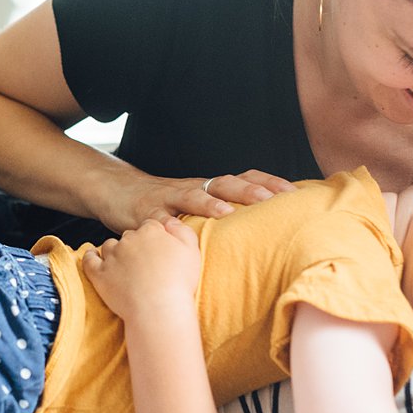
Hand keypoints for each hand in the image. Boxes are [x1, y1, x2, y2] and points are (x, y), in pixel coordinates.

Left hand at [82, 218, 202, 319]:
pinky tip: (92, 256)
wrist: (159, 308)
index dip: (154, 238)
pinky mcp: (99, 274)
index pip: (150, 227)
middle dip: (135, 245)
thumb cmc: (179, 282)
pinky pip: (89, 260)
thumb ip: (181, 230)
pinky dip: (90, 257)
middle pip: (129, 236)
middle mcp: (129, 239)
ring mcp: (112, 256)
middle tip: (143, 262)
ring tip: (122, 265)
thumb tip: (170, 221)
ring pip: (109, 246)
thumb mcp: (191, 250)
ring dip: (115, 252)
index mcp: (151, 231)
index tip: (157, 250)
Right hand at [95, 168, 296, 231]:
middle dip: (249, 191)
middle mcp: (192, 189)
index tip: (294, 192)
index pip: (243, 178)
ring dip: (210, 203)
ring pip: (193, 196)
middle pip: (224, 184)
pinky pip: (158, 219)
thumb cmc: (165, 204)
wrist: (118, 190)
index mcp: (208, 188)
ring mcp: (169, 198)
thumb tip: (261, 230)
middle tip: (272, 200)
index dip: (268, 183)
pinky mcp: (145, 212)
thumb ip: (222, 215)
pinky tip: (176, 233)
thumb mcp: (196, 206)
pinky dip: (168, 225)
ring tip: (228, 212)